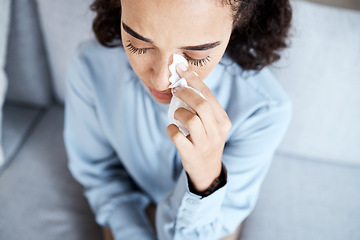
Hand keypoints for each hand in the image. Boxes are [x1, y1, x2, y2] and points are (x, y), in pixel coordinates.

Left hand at [167, 64, 231, 191]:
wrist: (207, 170)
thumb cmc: (206, 140)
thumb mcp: (211, 124)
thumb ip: (203, 107)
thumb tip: (186, 80)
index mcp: (223, 120)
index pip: (208, 95)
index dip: (193, 80)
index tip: (181, 68)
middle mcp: (217, 131)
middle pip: (201, 105)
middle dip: (185, 93)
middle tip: (175, 90)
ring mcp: (205, 143)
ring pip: (190, 119)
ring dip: (178, 113)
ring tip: (176, 115)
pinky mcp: (191, 153)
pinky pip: (177, 136)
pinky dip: (171, 129)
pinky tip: (173, 129)